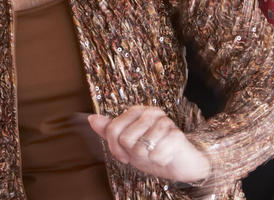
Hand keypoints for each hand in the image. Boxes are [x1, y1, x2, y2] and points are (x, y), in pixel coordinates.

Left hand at [88, 106, 209, 182]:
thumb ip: (110, 131)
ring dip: (147, 158)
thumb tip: (92, 119)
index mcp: (136, 111)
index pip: (112, 129)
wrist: (181, 163)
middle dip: (133, 153)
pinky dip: (159, 161)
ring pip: (140, 147)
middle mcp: (150, 112)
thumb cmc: (153, 151)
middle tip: (144, 154)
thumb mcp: (128, 144)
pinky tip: (166, 156)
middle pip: (125, 139)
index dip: (115, 148)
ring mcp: (164, 121)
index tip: (124, 155)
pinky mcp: (176, 135)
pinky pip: (156, 154)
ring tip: (155, 153)